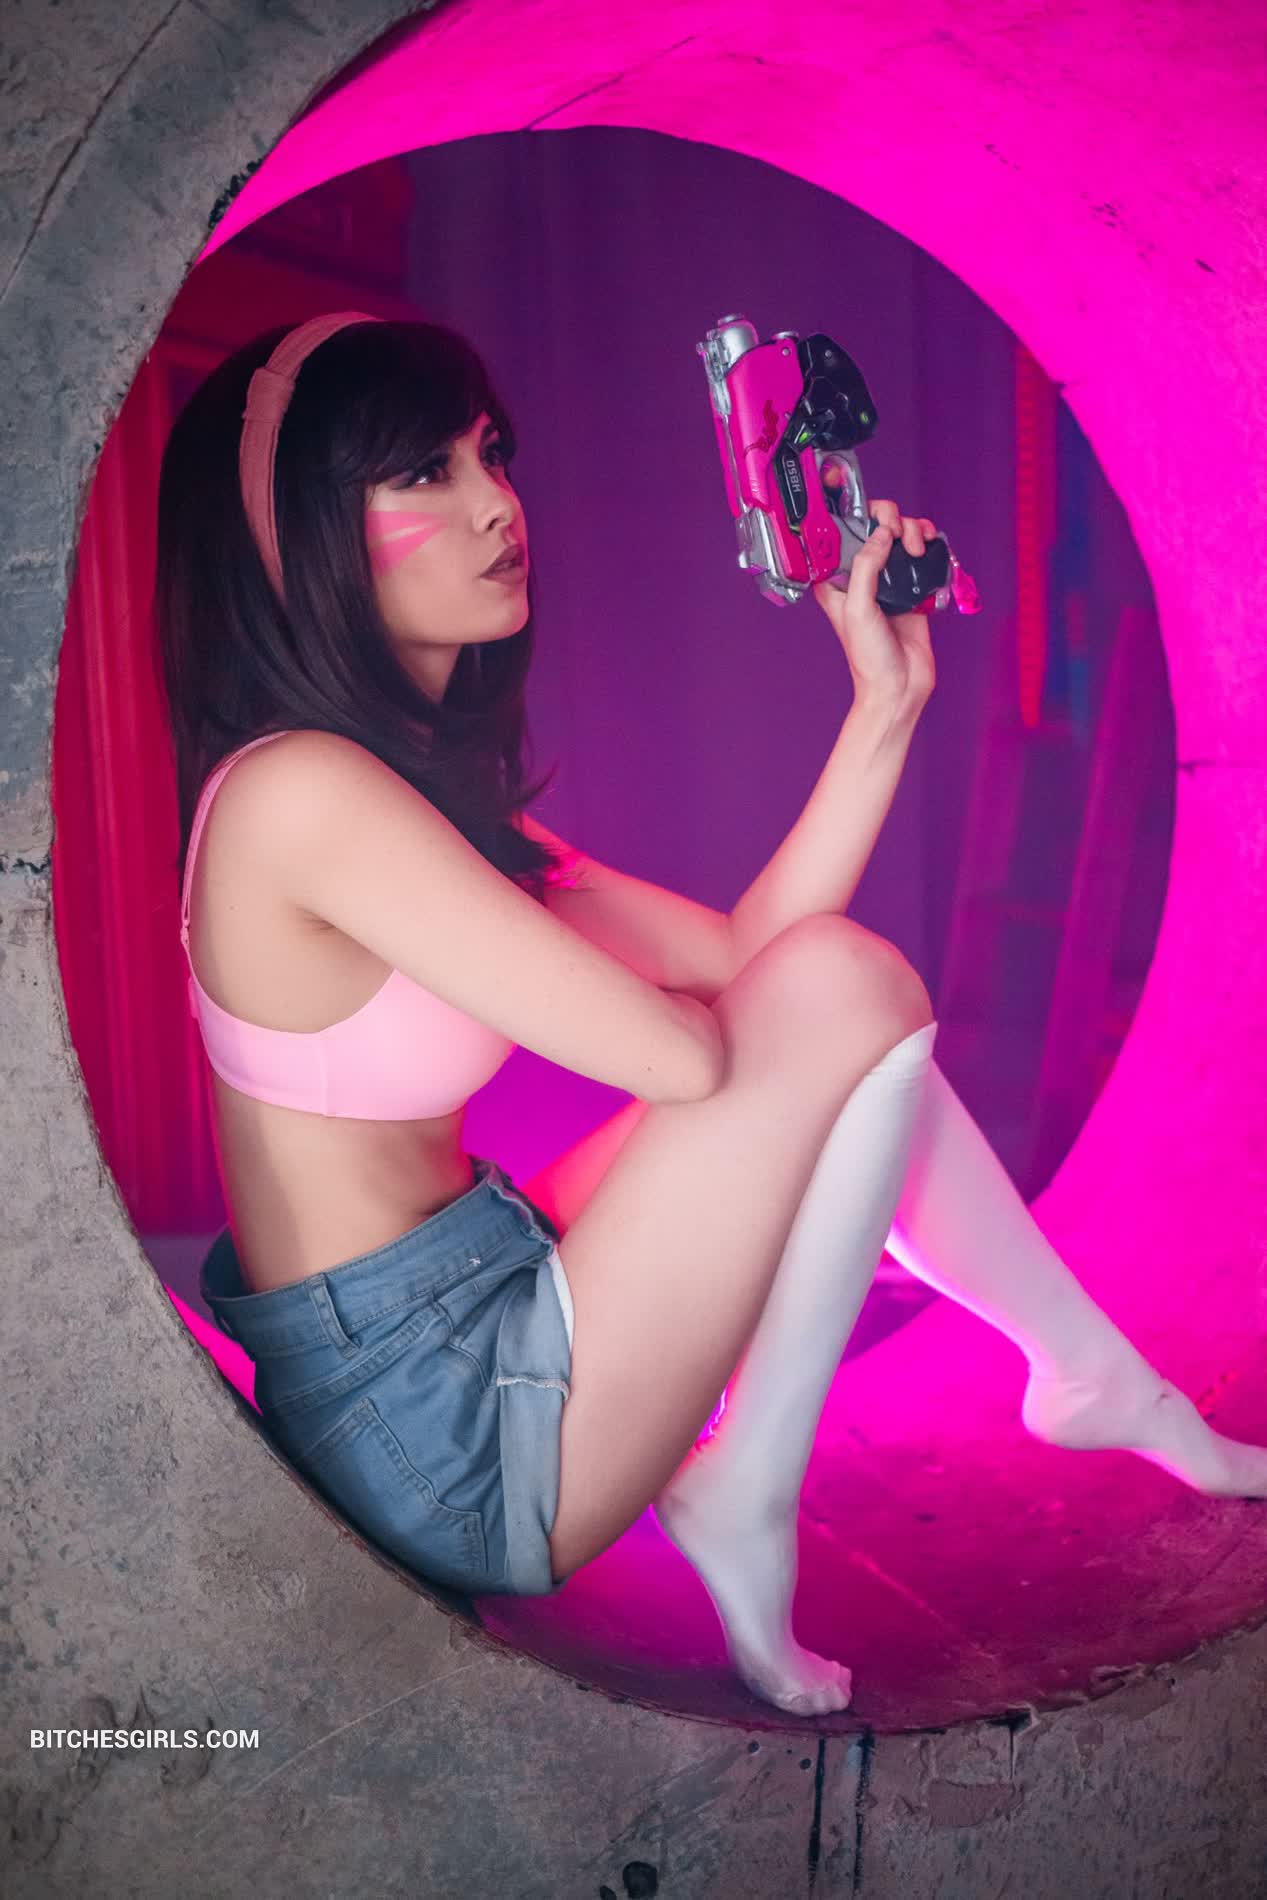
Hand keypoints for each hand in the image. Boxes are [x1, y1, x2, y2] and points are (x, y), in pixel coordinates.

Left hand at [812, 499, 937, 711]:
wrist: (900, 688)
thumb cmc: (869, 658)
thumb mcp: (858, 609)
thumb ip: (867, 567)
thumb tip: (882, 533)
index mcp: (835, 579)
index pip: (839, 531)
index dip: (851, 511)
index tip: (868, 508)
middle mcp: (860, 574)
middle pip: (873, 525)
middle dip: (889, 518)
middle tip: (898, 532)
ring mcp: (887, 578)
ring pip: (899, 534)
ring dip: (912, 530)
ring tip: (918, 548)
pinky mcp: (911, 586)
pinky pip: (920, 552)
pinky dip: (927, 542)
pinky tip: (929, 549)